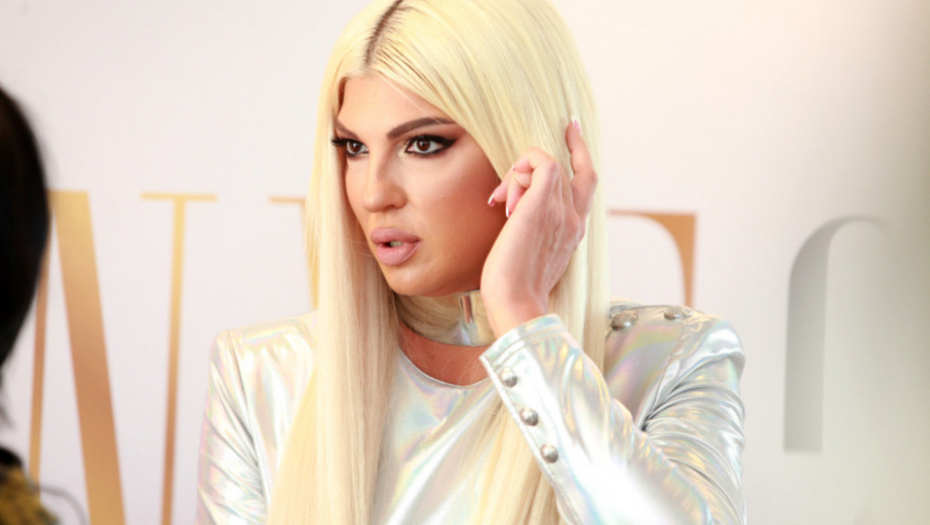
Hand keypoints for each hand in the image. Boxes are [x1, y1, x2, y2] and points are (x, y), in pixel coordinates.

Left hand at [481, 120, 596, 336]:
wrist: (517, 303)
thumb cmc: (516, 288)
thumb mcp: (533, 256)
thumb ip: (534, 230)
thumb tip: (514, 211)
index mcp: (574, 230)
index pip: (587, 184)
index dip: (582, 154)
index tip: (573, 132)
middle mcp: (574, 218)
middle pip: (576, 169)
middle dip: (567, 145)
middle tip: (563, 126)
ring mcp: (561, 211)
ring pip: (548, 164)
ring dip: (518, 173)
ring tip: (501, 201)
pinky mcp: (541, 206)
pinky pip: (541, 162)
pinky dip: (520, 168)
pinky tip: (503, 195)